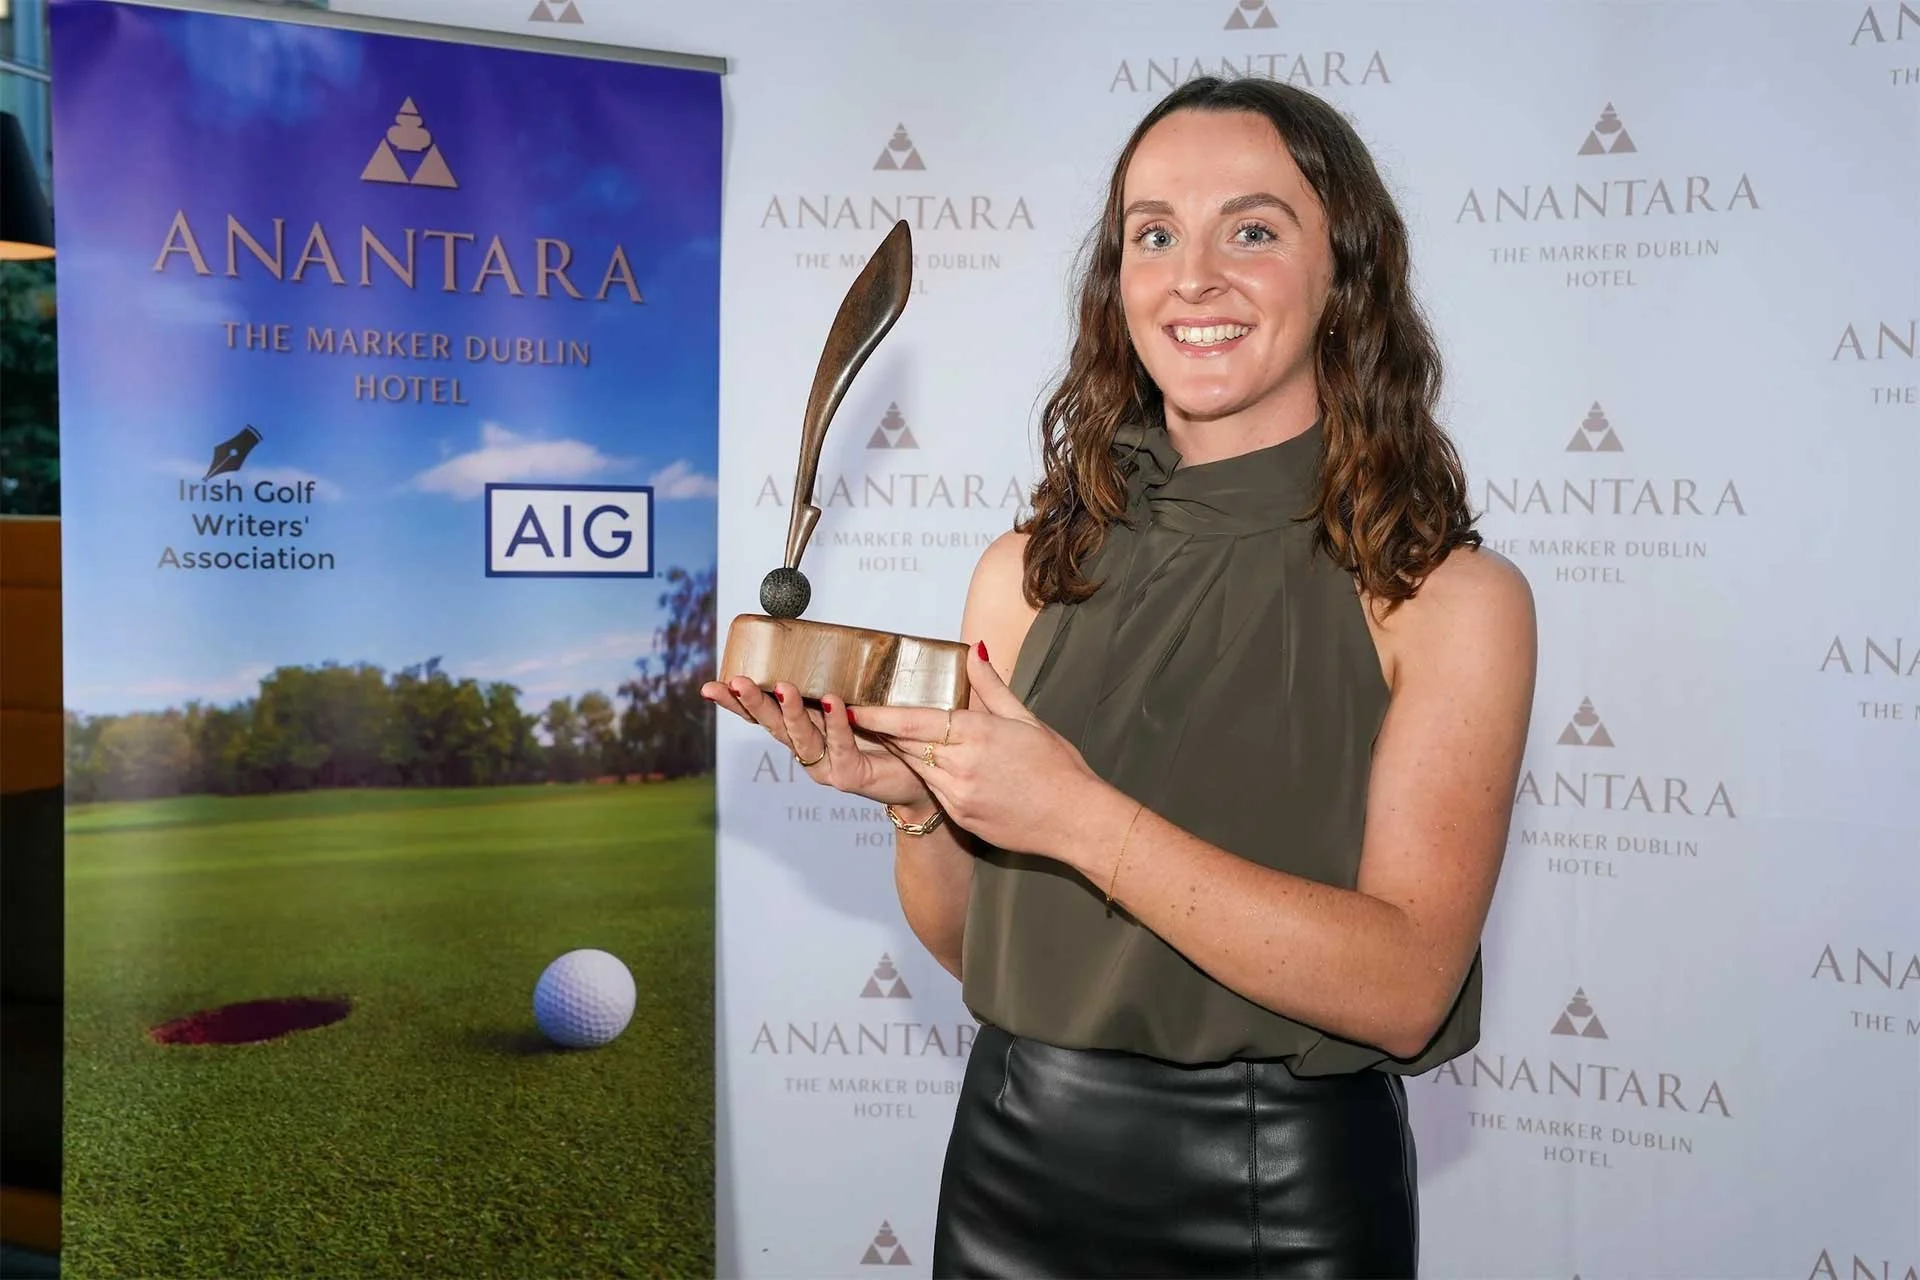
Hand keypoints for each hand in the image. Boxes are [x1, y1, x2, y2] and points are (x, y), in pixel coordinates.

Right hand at [700, 677, 933, 809]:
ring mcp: (825, 765)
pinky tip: (833, 702)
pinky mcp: (849, 775)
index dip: (735, 702)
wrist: (917, 778)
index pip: (761, 714)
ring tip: (783, 687)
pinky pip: (840, 745)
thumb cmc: (884, 737)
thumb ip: (835, 684)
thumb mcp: (853, 704)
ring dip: (790, 710)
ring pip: (801, 736)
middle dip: (752, 702)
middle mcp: (807, 749)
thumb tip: (825, 641)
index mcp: (803, 728)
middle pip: (772, 724)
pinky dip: (836, 723)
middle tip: (735, 682)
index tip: (710, 687)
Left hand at [849, 643, 1107, 863]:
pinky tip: (919, 764)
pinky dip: (924, 774)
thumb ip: (992, 686)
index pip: (915, 721)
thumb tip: (975, 650)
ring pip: (917, 767)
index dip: (880, 716)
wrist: (1076, 820)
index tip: (854, 707)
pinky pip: (933, 790)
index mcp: (978, 734)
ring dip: (899, 752)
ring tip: (880, 736)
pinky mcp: (961, 816)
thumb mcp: (1026, 719)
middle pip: (908, 744)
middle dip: (882, 731)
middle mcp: (961, 766)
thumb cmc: (1058, 767)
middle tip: (857, 716)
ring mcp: (959, 795)